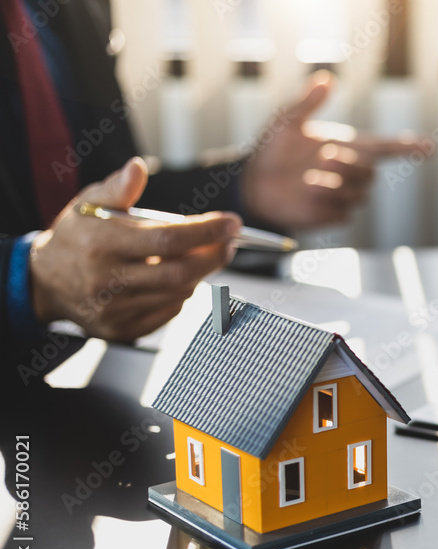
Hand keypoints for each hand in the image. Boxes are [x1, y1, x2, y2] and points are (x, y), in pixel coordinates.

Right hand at [30, 157, 241, 341]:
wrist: (45, 283)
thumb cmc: (74, 237)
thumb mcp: (87, 204)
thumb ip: (117, 188)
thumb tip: (137, 168)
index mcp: (101, 245)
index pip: (168, 239)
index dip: (206, 231)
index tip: (232, 223)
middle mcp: (108, 281)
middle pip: (180, 272)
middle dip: (213, 256)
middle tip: (229, 243)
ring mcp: (115, 310)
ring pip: (178, 293)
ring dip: (199, 273)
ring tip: (202, 256)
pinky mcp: (122, 330)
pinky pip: (169, 313)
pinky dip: (182, 293)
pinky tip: (179, 278)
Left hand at [242, 70, 424, 228]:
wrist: (255, 183)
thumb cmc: (273, 149)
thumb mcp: (287, 122)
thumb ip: (308, 103)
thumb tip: (326, 79)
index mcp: (350, 146)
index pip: (389, 147)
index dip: (410, 147)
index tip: (429, 147)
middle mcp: (352, 171)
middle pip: (370, 172)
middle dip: (350, 165)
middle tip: (324, 158)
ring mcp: (345, 195)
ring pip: (357, 195)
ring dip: (334, 187)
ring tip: (308, 180)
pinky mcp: (334, 215)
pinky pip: (341, 213)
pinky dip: (324, 205)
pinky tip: (305, 197)